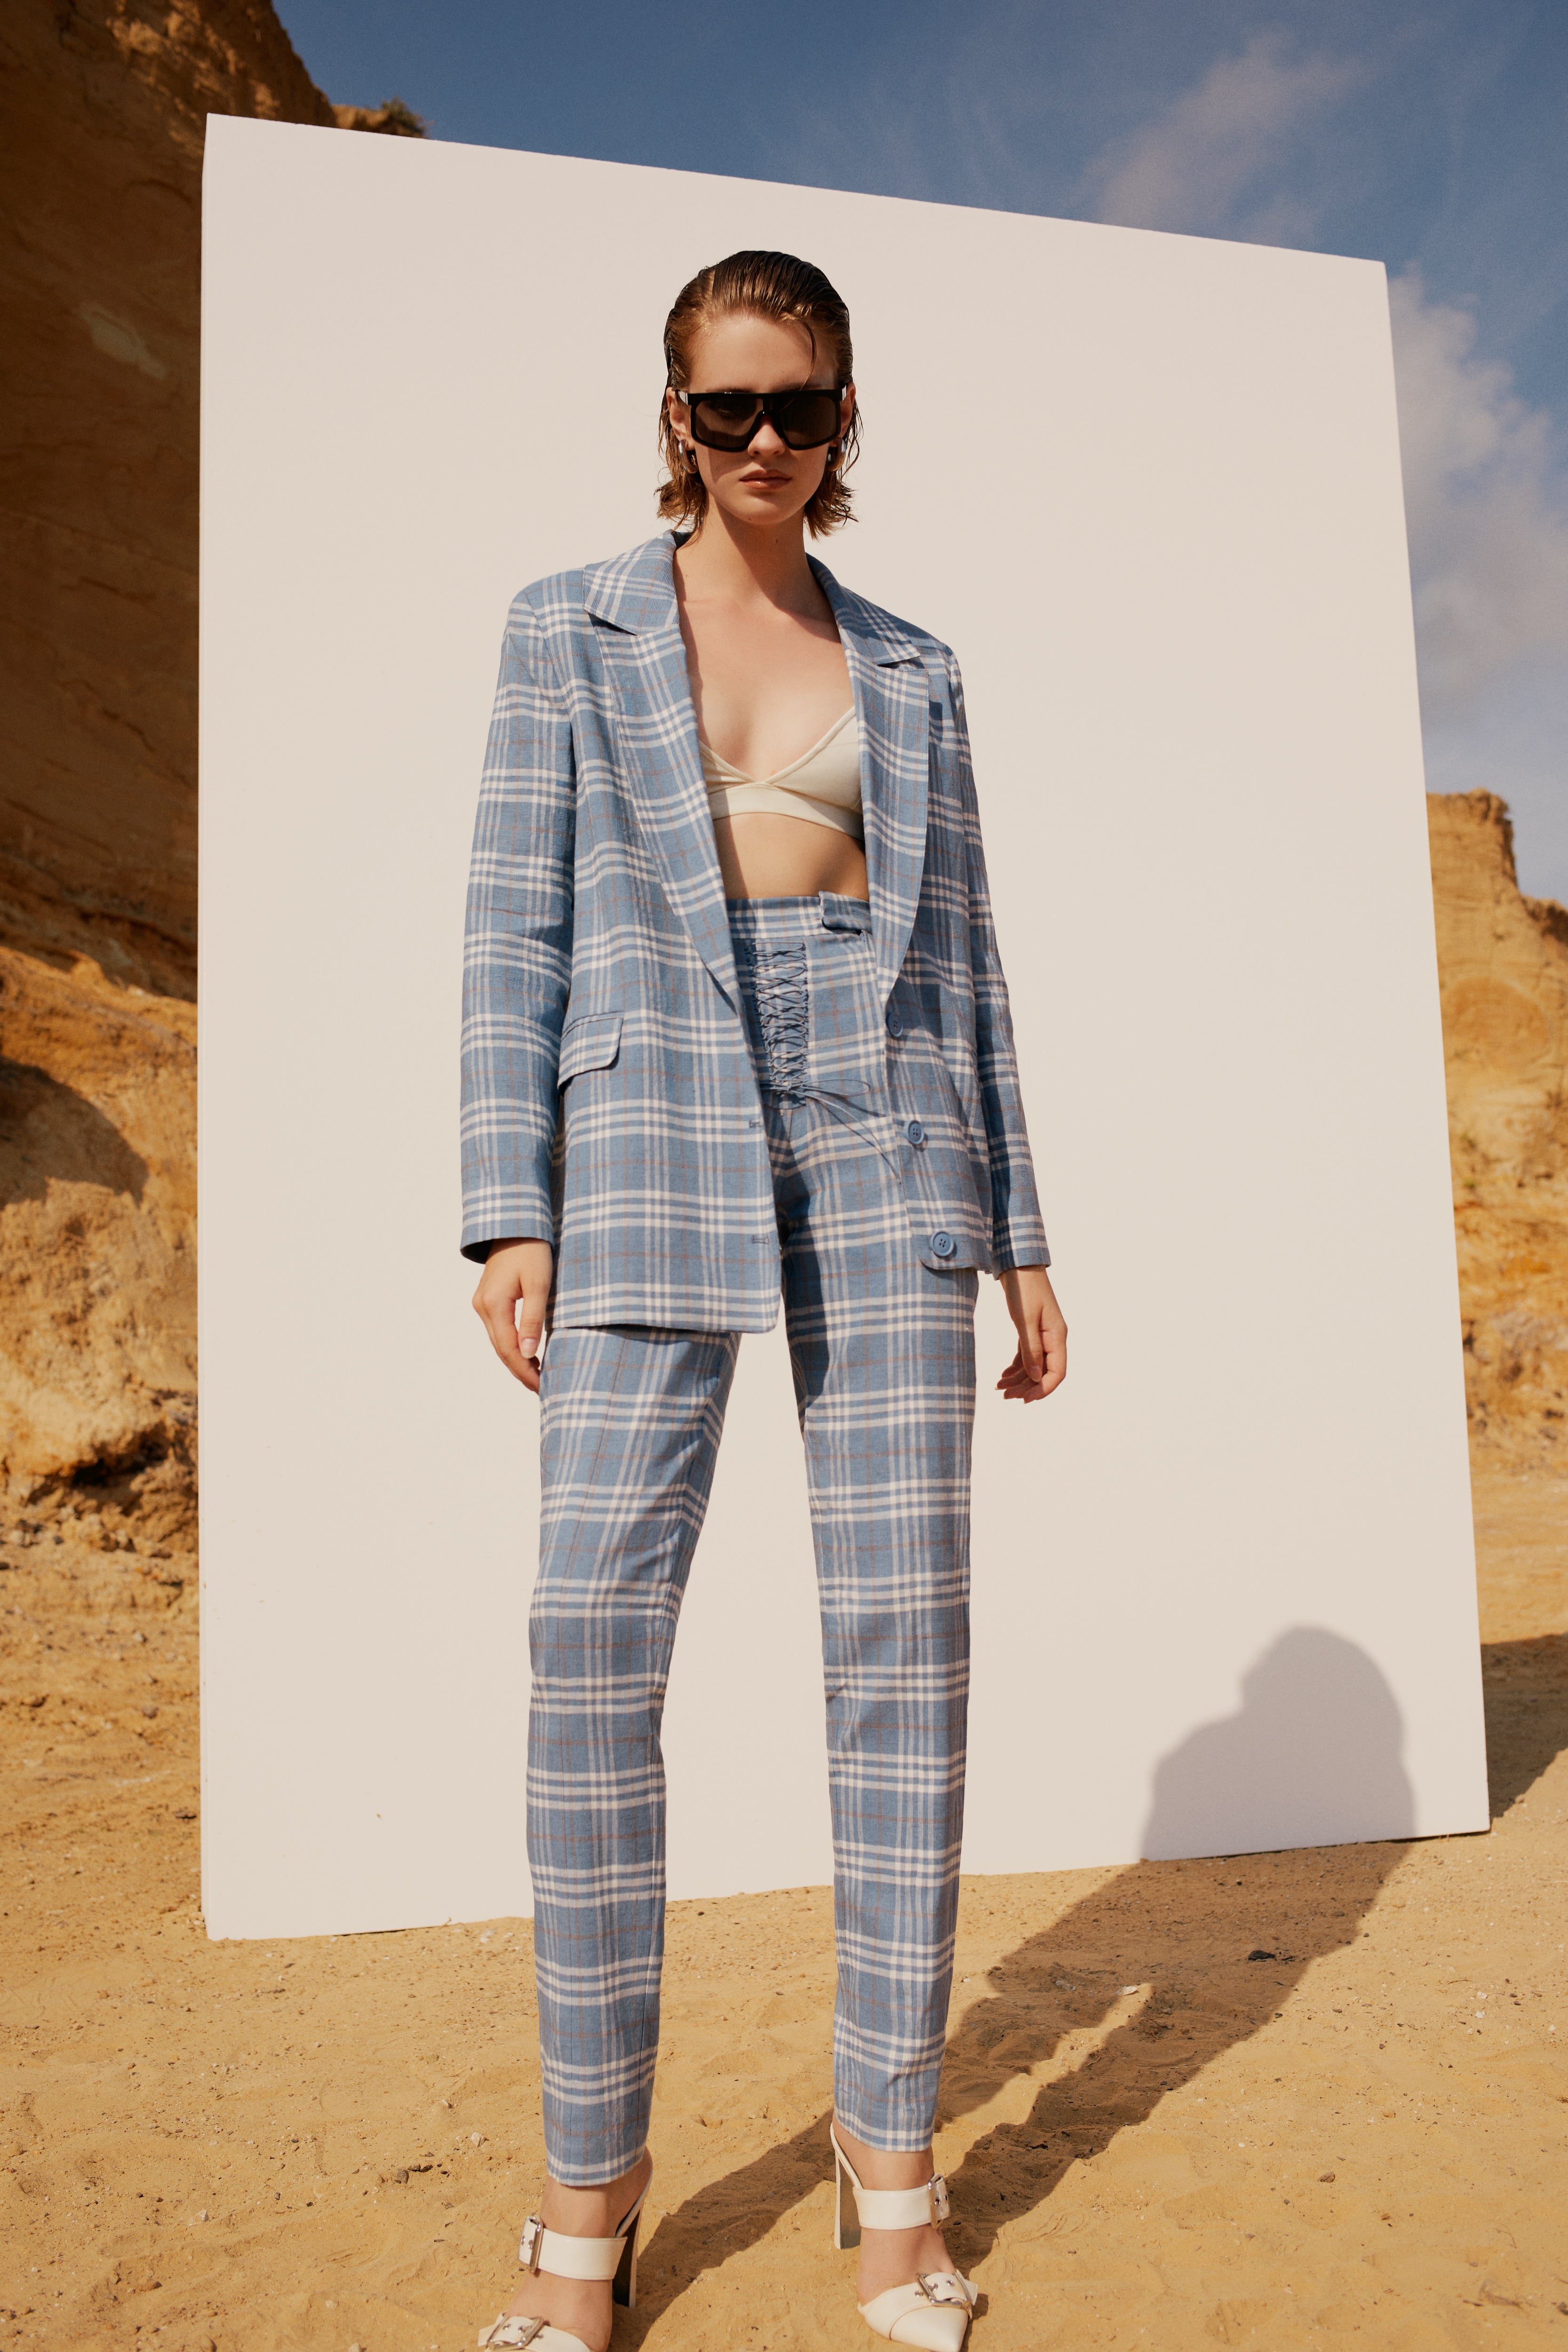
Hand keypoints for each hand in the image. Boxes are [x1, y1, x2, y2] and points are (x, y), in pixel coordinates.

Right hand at [472, 1238, 553, 1392]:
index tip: (543, 1387)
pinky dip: (512, 1345)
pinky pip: (499, 1330)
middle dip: (521, 1371)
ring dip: (516, 1360)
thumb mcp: (539, 1284)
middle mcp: (482, 1307)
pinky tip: (527, 1353)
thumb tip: (527, 1354)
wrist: (515, 1224)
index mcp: (493, 1304)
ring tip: (538, 1376)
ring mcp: (483, 1303)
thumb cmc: (532, 1249)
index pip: (508, 1349)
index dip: (525, 1371)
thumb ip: (533, 1320)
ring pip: (499, 1341)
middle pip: (501, 1349)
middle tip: (542, 1388)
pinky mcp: (488, 1299)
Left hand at [996, 1265, 1065, 1402]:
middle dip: (1026, 1386)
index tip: (1024, 1400)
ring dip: (1019, 1379)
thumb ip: (1031, 1350)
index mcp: (1057, 1336)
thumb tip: (1037, 1377)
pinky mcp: (1031, 1329)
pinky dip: (1016, 1366)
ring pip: (1034, 1365)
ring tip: (999, 1389)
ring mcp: (1042, 1334)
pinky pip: (1026, 1354)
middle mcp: (1053, 1337)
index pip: (1057, 1372)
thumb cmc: (1023, 1289)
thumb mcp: (1025, 1320)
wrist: (1018, 1263)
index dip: (1043, 1389)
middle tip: (1005, 1396)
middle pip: (1044, 1371)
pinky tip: (1003, 1376)